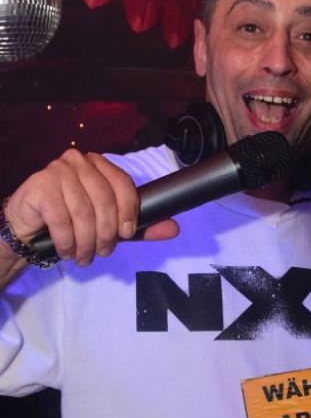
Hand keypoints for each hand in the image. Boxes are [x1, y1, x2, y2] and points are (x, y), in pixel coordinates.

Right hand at [4, 149, 177, 265]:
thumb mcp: (108, 224)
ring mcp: (58, 171)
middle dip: (106, 233)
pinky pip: (61, 218)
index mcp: (100, 165)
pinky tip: (66, 250)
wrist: (29, 225)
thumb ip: (139, 226)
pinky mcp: (40, 185)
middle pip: (105, 200)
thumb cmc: (71, 221)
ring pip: (83, 212)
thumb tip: (174, 229)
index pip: (123, 184)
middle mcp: (79, 161)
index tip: (127, 233)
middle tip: (103, 252)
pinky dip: (66, 241)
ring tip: (83, 256)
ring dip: (86, 242)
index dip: (129, 211)